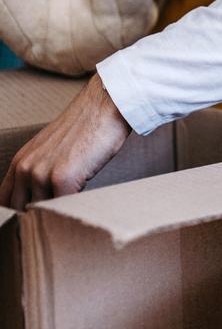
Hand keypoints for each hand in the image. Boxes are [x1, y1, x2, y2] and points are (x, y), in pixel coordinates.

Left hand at [0, 74, 130, 209]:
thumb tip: (42, 199)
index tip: (30, 220)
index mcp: (20, 163)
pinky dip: (73, 209)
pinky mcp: (64, 178)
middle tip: (51, 222)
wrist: (105, 106)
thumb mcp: (52, 150)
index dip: (15, 213)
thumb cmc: (86, 128)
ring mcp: (42, 174)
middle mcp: (25, 168)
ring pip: (43, 211)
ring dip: (58, 214)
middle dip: (34, 218)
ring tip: (71, 211)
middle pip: (20, 210)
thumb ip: (40, 173)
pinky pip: (64, 207)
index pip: (4, 200)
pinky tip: (84, 203)